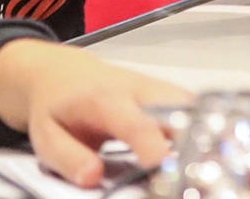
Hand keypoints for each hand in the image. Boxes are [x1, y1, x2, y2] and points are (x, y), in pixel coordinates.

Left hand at [0, 40, 187, 187]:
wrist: (60, 72)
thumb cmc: (56, 106)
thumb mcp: (47, 136)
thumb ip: (68, 158)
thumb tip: (93, 177)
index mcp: (106, 99)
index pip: (138, 124)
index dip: (155, 150)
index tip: (164, 174)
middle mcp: (138, 89)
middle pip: (180, 108)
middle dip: (195, 139)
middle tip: (196, 174)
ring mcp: (156, 88)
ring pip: (193, 107)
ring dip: (202, 135)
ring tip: (200, 168)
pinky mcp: (166, 93)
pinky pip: (193, 110)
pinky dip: (201, 130)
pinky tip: (197, 155)